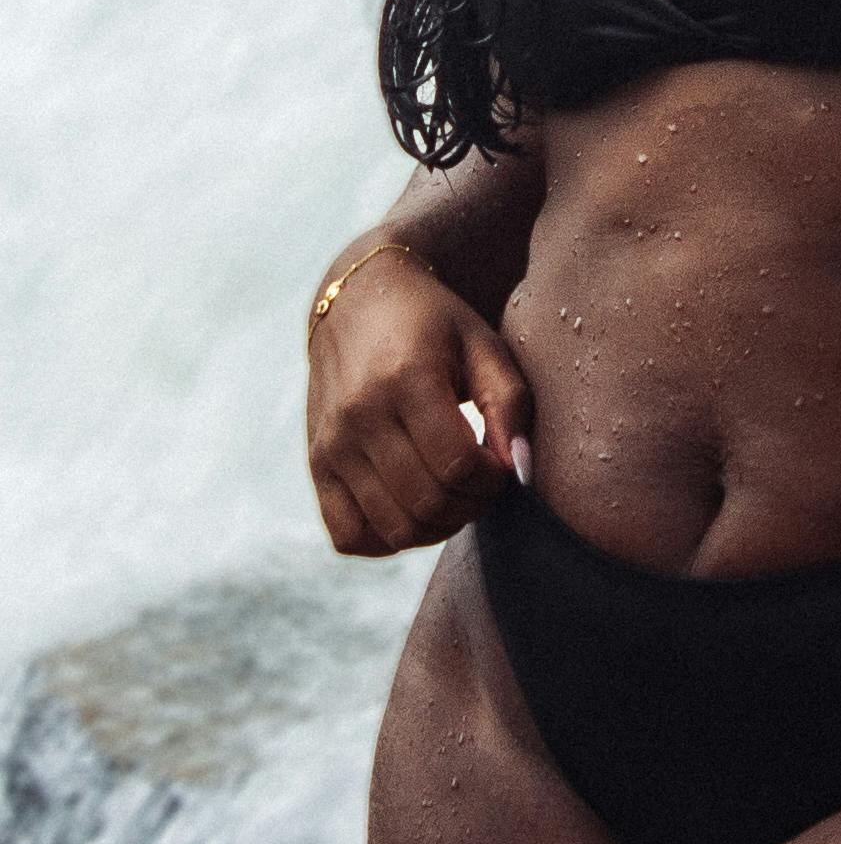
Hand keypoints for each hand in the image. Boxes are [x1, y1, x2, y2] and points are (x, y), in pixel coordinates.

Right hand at [306, 250, 533, 556]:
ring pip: (393, 528)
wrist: (358, 303)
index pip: (457, 464)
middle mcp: (359, 417)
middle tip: (484, 482)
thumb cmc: (435, 325)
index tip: (501, 462)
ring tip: (455, 494)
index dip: (493, 479)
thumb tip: (519, 472)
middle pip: (426, 502)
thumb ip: (510, 404)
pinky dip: (388, 540)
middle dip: (471, 506)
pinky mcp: (316, 466)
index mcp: (405, 379)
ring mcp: (331, 446)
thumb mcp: (483, 345)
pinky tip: (413, 509)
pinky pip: (349, 535)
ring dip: (438, 527)